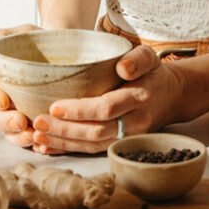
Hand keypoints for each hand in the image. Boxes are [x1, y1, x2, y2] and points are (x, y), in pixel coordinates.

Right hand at [0, 24, 42, 149]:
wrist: (70, 50)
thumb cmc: (41, 42)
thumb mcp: (23, 33)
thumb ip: (1, 36)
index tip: (3, 101)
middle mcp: (4, 103)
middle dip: (4, 124)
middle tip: (20, 122)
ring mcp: (20, 117)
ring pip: (11, 135)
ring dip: (18, 138)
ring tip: (32, 136)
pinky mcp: (38, 127)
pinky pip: (33, 142)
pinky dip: (36, 145)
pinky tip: (45, 145)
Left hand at [29, 45, 188, 154]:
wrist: (172, 97)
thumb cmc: (154, 74)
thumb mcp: (150, 57)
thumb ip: (138, 59)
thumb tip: (123, 67)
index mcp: (139, 98)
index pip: (107, 107)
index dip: (80, 110)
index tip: (55, 106)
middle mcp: (134, 122)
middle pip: (96, 131)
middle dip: (64, 130)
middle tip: (37, 123)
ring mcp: (127, 137)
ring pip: (92, 145)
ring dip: (63, 143)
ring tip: (36, 137)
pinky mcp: (119, 143)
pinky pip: (92, 151)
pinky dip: (68, 150)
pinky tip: (48, 148)